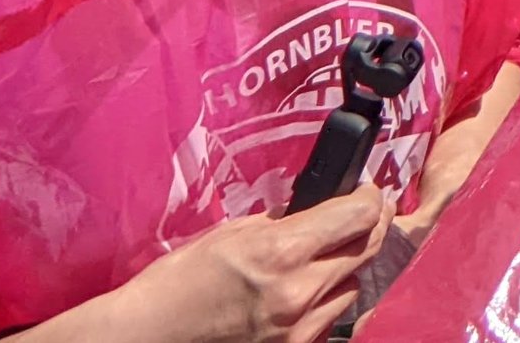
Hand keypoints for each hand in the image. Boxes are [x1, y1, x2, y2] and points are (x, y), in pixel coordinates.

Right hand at [107, 188, 388, 342]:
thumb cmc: (179, 281)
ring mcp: (299, 328)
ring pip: (354, 286)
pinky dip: (326, 302)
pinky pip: (331, 319)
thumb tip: (317, 209)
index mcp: (282, 251)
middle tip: (362, 215)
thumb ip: (283, 222)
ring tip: (319, 261)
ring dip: (346, 269)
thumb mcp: (232, 233)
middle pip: (367, 248)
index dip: (371, 198)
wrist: (147, 337)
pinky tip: (303, 294)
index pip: (360, 216)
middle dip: (369, 227)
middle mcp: (299, 291)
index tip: (368, 191)